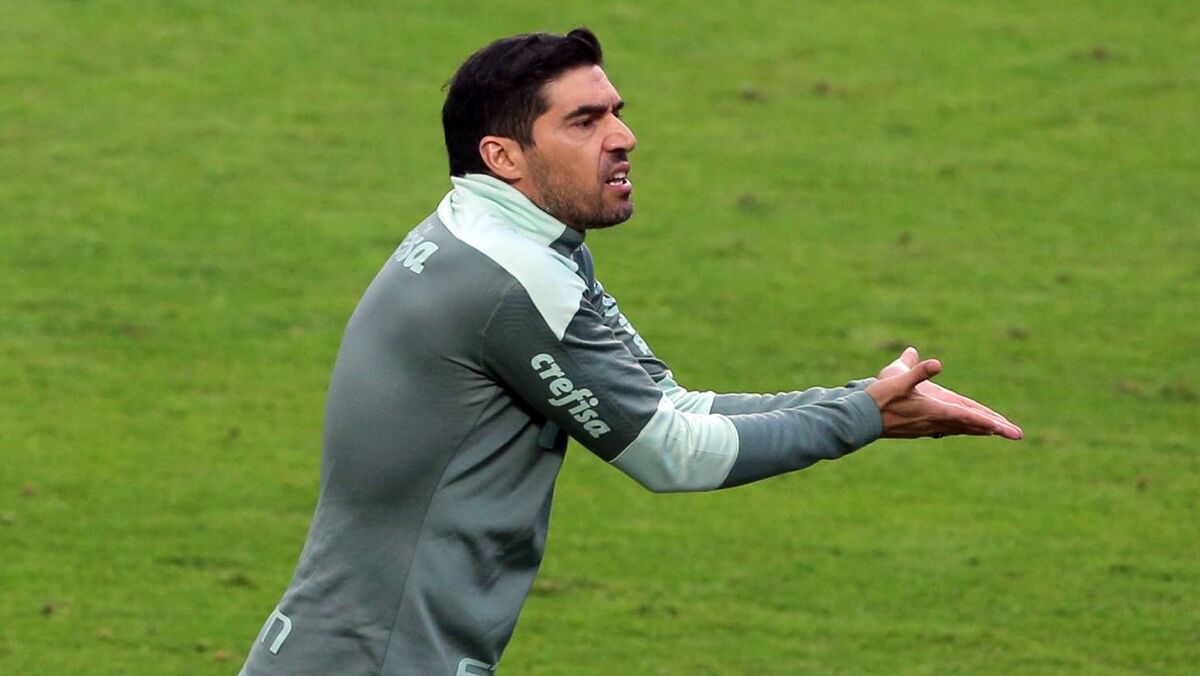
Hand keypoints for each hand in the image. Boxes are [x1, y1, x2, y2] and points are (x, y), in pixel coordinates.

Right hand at [866, 347, 1023, 439]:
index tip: (1004, 428)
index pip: (966, 416)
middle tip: (1016, 434)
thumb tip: (934, 362)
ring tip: (997, 431)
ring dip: (981, 429)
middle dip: (994, 428)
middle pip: (970, 425)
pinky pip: (950, 429)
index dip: (986, 420)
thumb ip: (917, 370)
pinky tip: (964, 428)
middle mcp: (934, 421)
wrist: (858, 418)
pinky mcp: (921, 428)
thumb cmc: (878, 397)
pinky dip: (965, 428)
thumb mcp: (897, 378)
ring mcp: (928, 426)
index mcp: (933, 409)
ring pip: (962, 428)